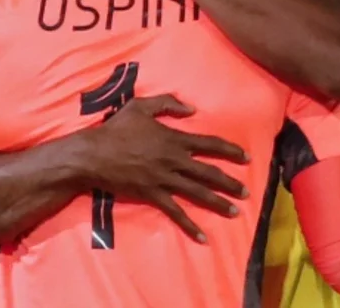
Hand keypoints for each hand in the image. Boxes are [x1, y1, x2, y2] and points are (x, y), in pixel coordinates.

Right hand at [78, 95, 248, 242]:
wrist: (92, 155)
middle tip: (247, 191)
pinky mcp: (152, 195)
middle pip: (209, 172)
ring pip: (198, 193)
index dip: (230, 150)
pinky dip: (189, 225)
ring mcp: (164, 179)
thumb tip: (192, 109)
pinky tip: (203, 236)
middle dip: (230, 182)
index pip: (210, 144)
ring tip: (236, 211)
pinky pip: (175, 212)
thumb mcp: (141, 106)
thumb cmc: (115, 128)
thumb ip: (168, 103)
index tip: (246, 157)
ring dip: (219, 203)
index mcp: (175, 139)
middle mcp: (174, 160)